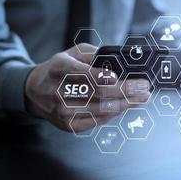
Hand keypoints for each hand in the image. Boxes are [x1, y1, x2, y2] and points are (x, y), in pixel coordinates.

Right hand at [25, 43, 149, 131]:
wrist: (36, 92)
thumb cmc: (58, 70)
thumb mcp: (71, 53)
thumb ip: (93, 55)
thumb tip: (118, 62)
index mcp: (59, 69)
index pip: (85, 74)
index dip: (104, 77)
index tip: (125, 77)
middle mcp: (59, 92)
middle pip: (99, 94)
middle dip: (127, 91)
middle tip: (144, 88)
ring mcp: (64, 112)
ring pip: (102, 110)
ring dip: (127, 104)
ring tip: (142, 98)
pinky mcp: (69, 126)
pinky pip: (98, 121)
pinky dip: (115, 113)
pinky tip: (126, 106)